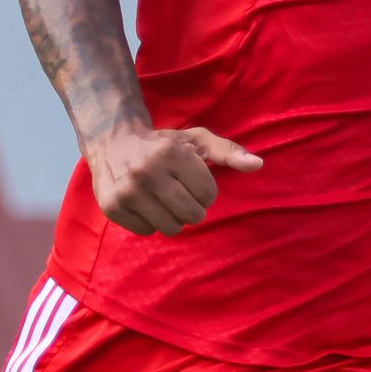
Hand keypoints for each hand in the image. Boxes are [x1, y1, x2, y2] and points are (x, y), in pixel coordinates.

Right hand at [86, 122, 259, 235]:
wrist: (112, 142)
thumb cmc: (163, 144)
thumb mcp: (196, 140)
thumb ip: (228, 152)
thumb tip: (257, 165)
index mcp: (171, 154)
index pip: (208, 195)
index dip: (205, 191)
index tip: (192, 180)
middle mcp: (146, 172)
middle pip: (192, 216)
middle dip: (192, 208)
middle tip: (180, 194)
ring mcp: (127, 192)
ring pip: (171, 228)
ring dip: (173, 217)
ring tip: (163, 199)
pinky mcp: (113, 207)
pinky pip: (148, 231)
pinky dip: (150, 221)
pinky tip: (145, 203)